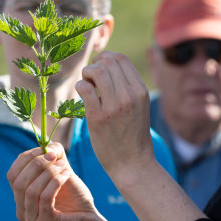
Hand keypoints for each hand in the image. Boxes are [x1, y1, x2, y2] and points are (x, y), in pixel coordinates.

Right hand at [7, 143, 102, 220]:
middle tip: (57, 157)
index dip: (27, 159)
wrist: (90, 219)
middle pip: (19, 182)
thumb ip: (54, 155)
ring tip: (65, 167)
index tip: (46, 151)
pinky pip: (44, 199)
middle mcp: (21, 211)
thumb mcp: (62, 170)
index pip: (12, 174)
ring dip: (49, 173)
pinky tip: (66, 176)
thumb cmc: (74, 196)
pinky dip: (55, 183)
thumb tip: (47, 147)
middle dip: (38, 164)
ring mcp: (31, 220)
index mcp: (21, 197)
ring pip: (30, 190)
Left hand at [76, 52, 158, 183]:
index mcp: (140, 90)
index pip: (121, 59)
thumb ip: (127, 87)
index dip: (106, 57)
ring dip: (87, 74)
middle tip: (91, 77)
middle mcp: (129, 95)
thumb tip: (106, 66)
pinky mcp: (98, 118)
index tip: (100, 66)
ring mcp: (114, 106)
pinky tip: (82, 95)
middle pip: (108, 62)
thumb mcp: (139, 106)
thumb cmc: (133, 135)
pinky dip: (80, 86)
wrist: (133, 163)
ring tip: (87, 85)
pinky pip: (84, 89)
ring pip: (96, 72)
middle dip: (95, 65)